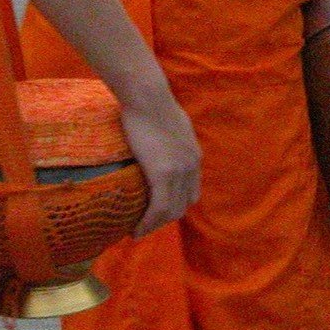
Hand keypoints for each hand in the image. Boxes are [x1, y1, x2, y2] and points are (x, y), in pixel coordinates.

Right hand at [121, 87, 201, 238]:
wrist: (148, 98)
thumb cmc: (152, 106)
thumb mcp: (172, 126)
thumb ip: (171, 141)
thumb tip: (159, 144)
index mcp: (194, 156)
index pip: (191, 193)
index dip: (175, 206)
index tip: (157, 214)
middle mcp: (192, 166)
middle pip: (183, 205)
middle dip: (164, 220)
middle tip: (143, 226)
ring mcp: (180, 171)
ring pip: (171, 211)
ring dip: (154, 226)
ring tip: (137, 231)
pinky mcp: (163, 173)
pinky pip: (158, 208)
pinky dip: (148, 223)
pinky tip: (135, 229)